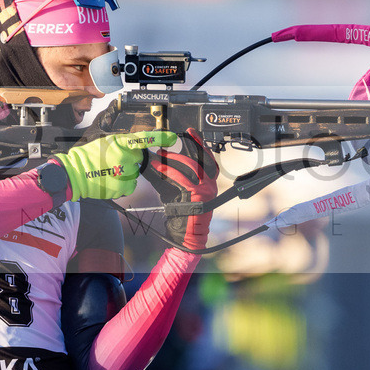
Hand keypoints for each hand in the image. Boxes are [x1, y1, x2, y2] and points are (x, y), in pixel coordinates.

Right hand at [55, 131, 176, 200]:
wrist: (76, 173)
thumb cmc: (88, 156)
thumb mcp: (106, 141)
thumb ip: (123, 143)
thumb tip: (136, 147)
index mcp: (120, 143)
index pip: (144, 138)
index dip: (160, 138)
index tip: (173, 138)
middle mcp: (125, 157)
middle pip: (139, 158)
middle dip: (130, 159)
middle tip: (114, 160)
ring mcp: (124, 173)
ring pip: (134, 173)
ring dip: (126, 173)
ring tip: (109, 171)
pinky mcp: (123, 187)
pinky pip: (129, 186)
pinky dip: (122, 184)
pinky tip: (110, 180)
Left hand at [141, 129, 218, 250]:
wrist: (188, 236)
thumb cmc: (182, 217)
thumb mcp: (179, 193)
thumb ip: (175, 179)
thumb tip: (160, 165)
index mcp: (209, 183)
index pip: (208, 159)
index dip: (200, 145)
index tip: (192, 133)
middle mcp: (211, 184)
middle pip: (199, 158)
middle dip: (186, 148)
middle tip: (173, 142)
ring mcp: (207, 189)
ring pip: (190, 166)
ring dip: (172, 159)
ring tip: (160, 156)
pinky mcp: (198, 194)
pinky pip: (182, 178)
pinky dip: (168, 171)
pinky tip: (159, 168)